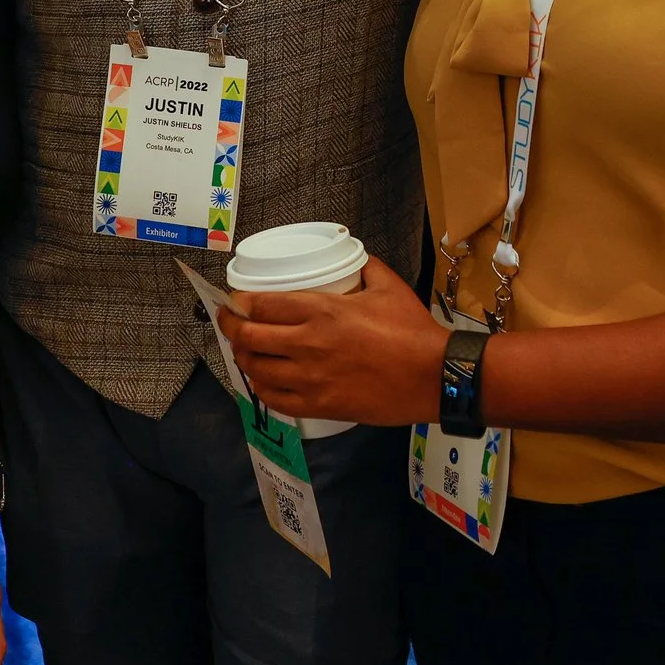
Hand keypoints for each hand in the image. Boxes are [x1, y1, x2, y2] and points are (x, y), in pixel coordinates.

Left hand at [218, 257, 446, 425]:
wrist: (433, 376)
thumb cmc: (411, 329)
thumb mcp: (387, 285)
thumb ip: (364, 267)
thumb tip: (353, 257)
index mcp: (321, 311)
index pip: (261, 305)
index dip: (239, 303)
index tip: (235, 301)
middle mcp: (307, 344)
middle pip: (249, 337)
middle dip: (231, 328)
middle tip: (230, 322)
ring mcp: (310, 379)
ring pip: (256, 369)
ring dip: (244, 358)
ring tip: (245, 351)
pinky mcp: (319, 406)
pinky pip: (275, 400)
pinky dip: (262, 388)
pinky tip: (263, 380)